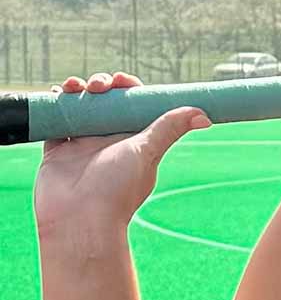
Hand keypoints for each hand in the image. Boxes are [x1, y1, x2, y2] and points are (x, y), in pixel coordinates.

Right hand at [34, 71, 210, 232]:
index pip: (133, 105)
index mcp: (134, 140)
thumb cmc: (116, 189)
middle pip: (106, 102)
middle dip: (102, 85)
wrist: (79, 219)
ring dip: (78, 91)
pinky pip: (55, 121)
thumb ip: (169, 129)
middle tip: (99, 85)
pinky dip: (56, 105)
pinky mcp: (58, 150)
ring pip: (80, 107)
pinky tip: (57, 94)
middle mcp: (109, 140)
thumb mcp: (147, 153)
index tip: (123, 80)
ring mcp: (82, 144)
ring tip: (76, 87)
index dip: (128, 88)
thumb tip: (205, 115)